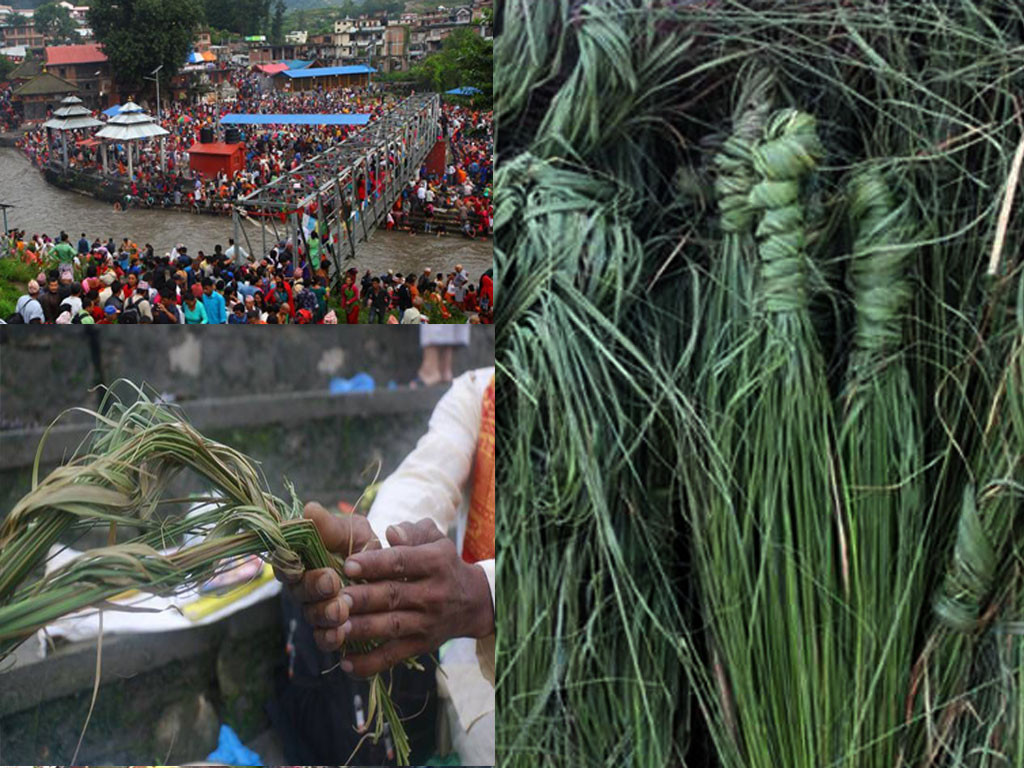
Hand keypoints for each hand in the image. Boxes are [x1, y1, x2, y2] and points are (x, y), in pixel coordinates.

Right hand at [273, 501, 379, 649]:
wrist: (393, 574)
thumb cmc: (365, 547)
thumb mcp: (353, 531)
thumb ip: (331, 526)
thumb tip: (309, 509)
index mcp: (303, 560)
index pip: (285, 562)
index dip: (289, 564)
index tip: (301, 562)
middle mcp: (305, 587)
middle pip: (298, 591)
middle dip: (314, 588)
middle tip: (332, 583)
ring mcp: (317, 610)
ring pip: (312, 616)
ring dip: (324, 614)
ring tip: (341, 611)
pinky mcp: (332, 631)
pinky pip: (324, 639)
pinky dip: (330, 638)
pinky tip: (341, 635)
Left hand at [337, 522, 494, 677]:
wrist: (473, 602)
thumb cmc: (443, 564)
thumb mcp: (435, 540)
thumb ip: (412, 532)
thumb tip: (391, 532)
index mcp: (435, 562)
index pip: (401, 562)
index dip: (374, 564)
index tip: (348, 565)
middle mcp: (432, 594)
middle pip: (393, 596)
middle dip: (363, 598)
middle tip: (335, 599)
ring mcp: (426, 622)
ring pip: (391, 626)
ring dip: (363, 629)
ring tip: (336, 629)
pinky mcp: (421, 645)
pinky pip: (393, 656)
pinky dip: (370, 663)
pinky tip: (346, 663)